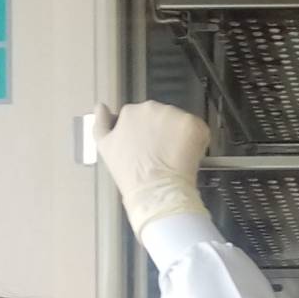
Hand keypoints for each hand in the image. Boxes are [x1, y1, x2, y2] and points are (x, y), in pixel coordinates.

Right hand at [92, 100, 211, 235]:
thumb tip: (101, 107)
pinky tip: (187, 157)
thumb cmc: (129, 174)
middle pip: (162, 117)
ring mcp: (174, 115)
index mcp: (130, 112)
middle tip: (161, 154)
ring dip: (179, 136)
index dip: (146, 133)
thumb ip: (101, 124)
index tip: (147, 148)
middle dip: (163, 132)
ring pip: (180, 123)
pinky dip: (196, 142)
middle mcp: (152, 107)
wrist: (155, 190)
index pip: (142, 117)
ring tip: (173, 157)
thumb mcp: (105, 148)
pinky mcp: (193, 125)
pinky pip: (198, 129)